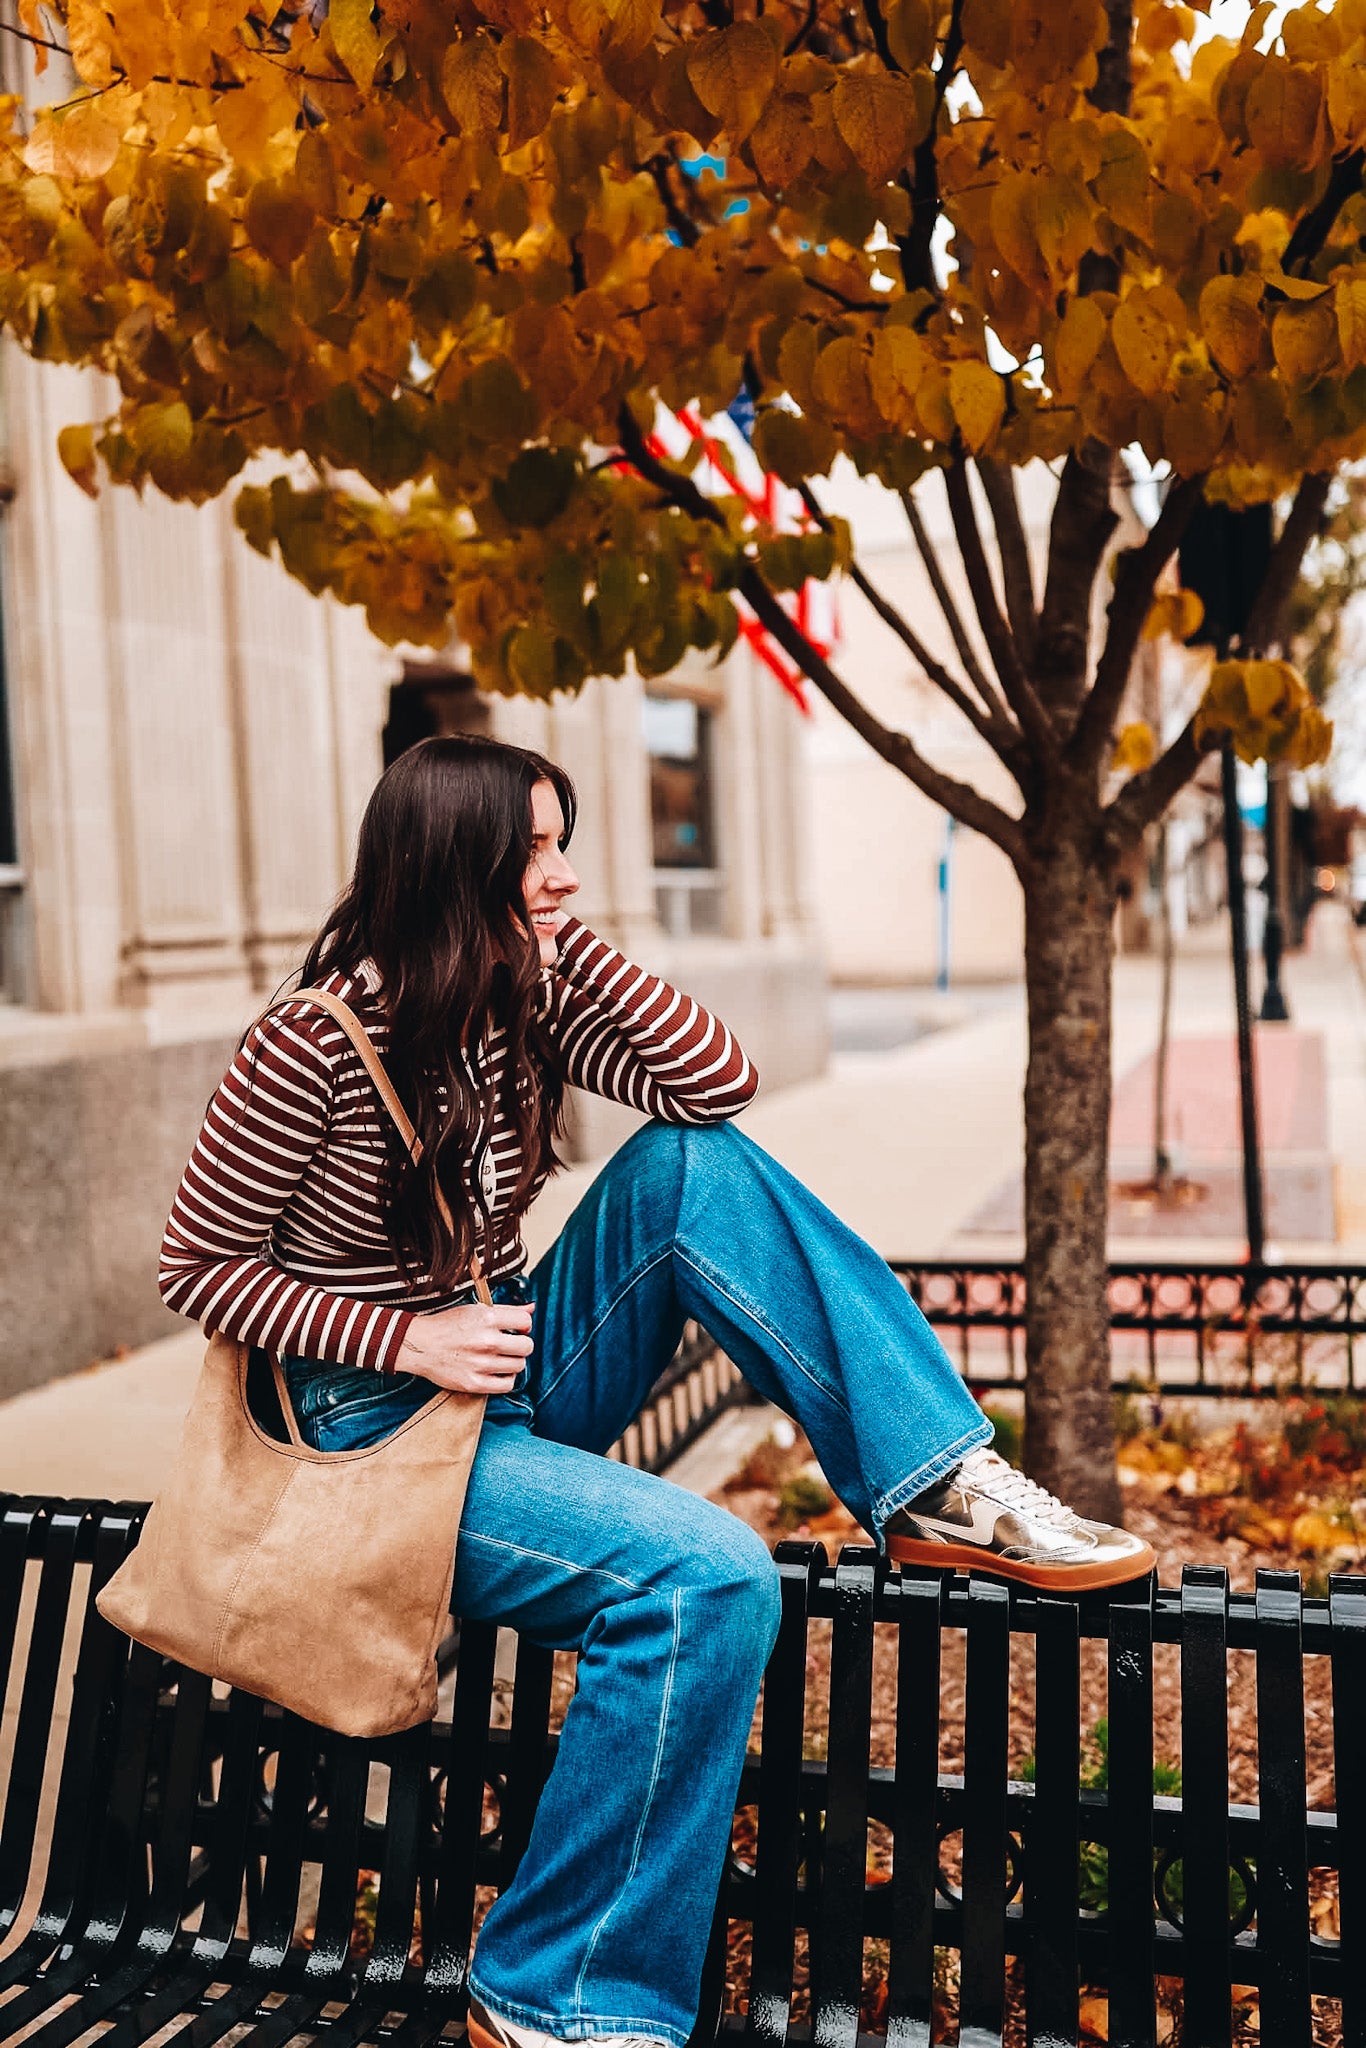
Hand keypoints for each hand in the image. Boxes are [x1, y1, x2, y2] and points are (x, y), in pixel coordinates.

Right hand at [395, 1302, 534, 1394]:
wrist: (420, 1345)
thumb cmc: (448, 1326)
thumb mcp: (476, 1310)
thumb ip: (507, 1310)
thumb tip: (532, 1308)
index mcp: (487, 1318)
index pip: (526, 1322)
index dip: (524, 1326)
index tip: (516, 1329)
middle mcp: (486, 1341)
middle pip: (527, 1347)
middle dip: (521, 1345)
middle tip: (510, 1345)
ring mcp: (481, 1364)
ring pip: (519, 1366)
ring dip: (513, 1362)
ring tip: (500, 1358)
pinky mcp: (475, 1383)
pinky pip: (508, 1385)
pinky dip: (506, 1379)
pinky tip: (497, 1371)